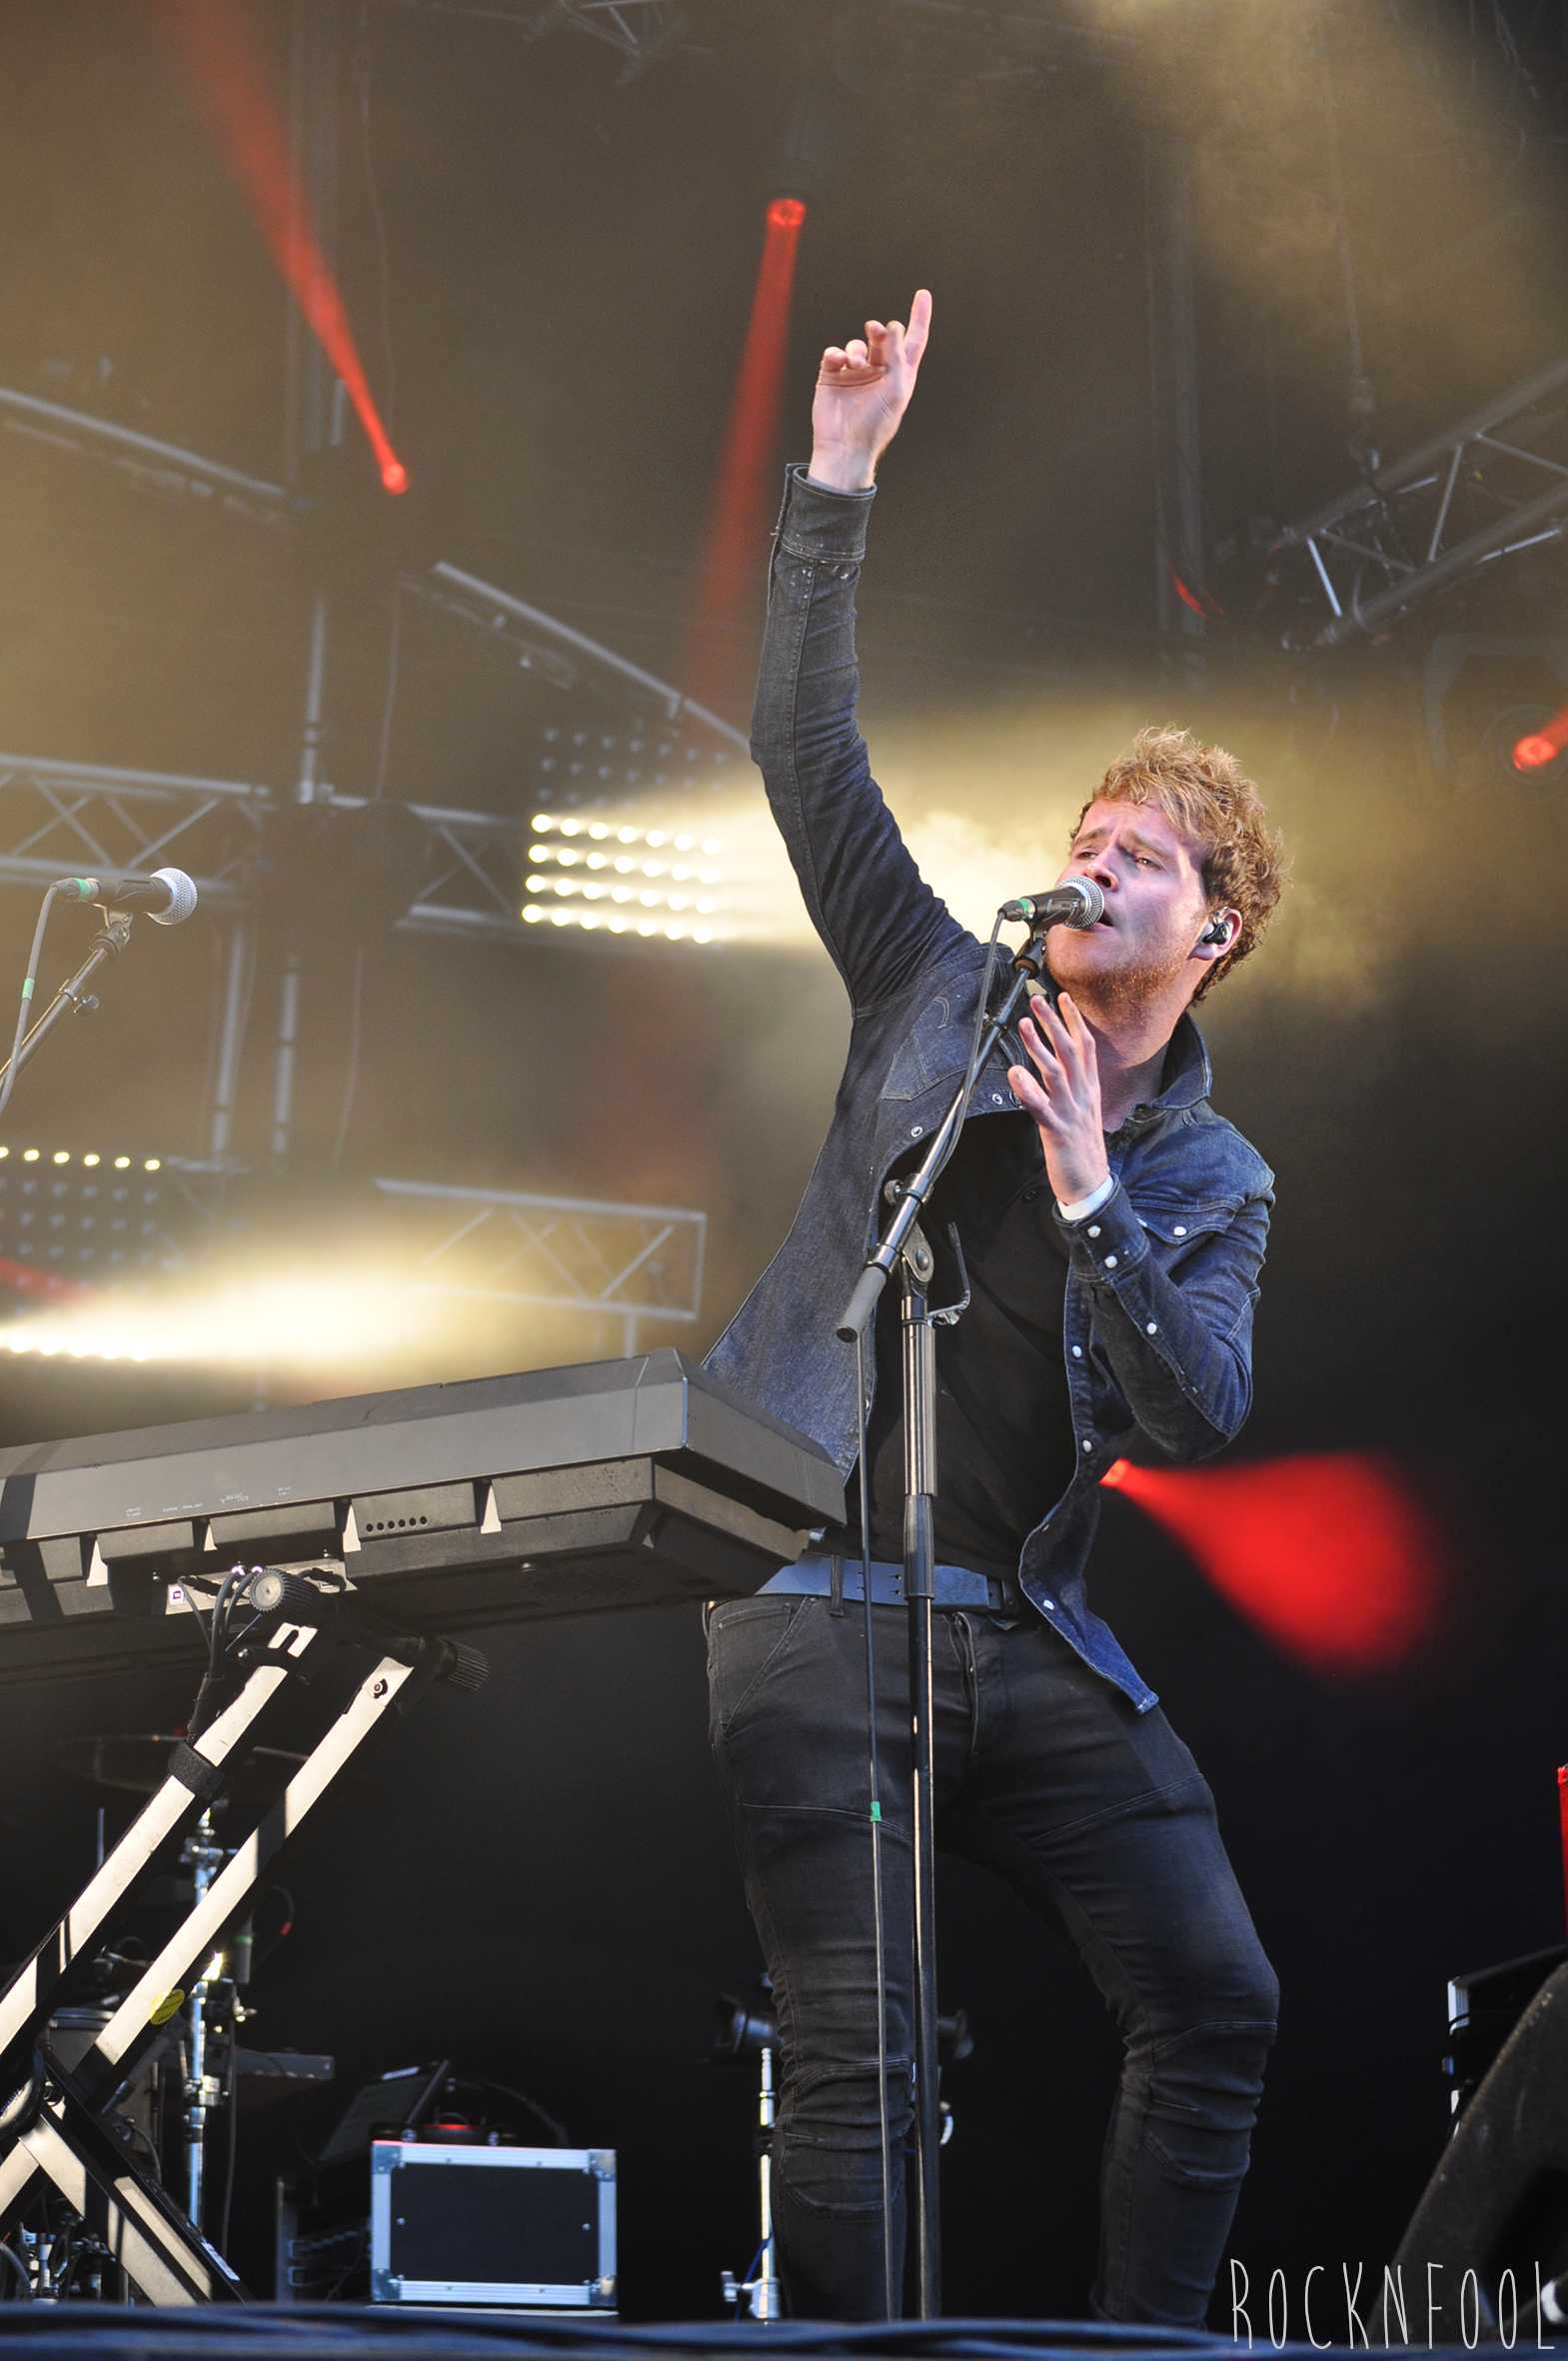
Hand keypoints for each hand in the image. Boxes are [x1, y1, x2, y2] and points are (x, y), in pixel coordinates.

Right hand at [808, 290, 931, 491]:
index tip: (923, 294)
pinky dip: (836, 353)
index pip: (913, 340)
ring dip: (857, 348)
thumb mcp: (895, 391)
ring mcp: (855, 372)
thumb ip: (898, 358)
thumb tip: (893, 326)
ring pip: (857, 344)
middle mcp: (879, 370)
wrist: (845, 447)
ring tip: (854, 363)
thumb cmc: (875, 425)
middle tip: (876, 331)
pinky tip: (839, 362)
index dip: (919, 317)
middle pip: (882, 337)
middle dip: (879, 331)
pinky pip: (834, 353)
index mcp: (900, 375)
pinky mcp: (832, 376)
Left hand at [1008, 991, 1110, 1207]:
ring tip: (1025, 1025)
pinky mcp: (1058, 1131)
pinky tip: (1015, 1074)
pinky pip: (1041, 1107)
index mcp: (1090, 1089)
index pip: (1085, 1046)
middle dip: (1054, 1022)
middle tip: (1037, 1000)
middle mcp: (1083, 1096)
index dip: (1074, 1020)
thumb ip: (1076, 1086)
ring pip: (1056, 1072)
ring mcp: (1071, 1112)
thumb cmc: (1083, 1148)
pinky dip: (1028, 1090)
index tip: (1062, 997)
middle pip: (1070, 1051)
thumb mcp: (1085, 1110)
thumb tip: (1063, 1065)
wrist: (1091, 1183)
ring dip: (1039, 1046)